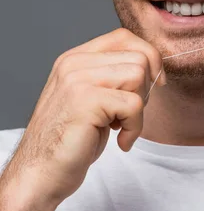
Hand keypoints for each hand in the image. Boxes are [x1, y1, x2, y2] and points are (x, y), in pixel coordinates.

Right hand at [8, 28, 165, 205]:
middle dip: (146, 90)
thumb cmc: (70, 144)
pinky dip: (135, 129)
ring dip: (140, 110)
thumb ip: (112, 82)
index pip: (124, 37)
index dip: (149, 59)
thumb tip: (152, 72)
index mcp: (75, 60)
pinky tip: (121, 143)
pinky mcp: (86, 102)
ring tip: (122, 128)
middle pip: (138, 57)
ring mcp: (78, 80)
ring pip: (138, 76)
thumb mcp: (92, 104)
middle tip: (129, 117)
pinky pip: (134, 105)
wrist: (41, 173)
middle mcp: (74, 64)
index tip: (155, 86)